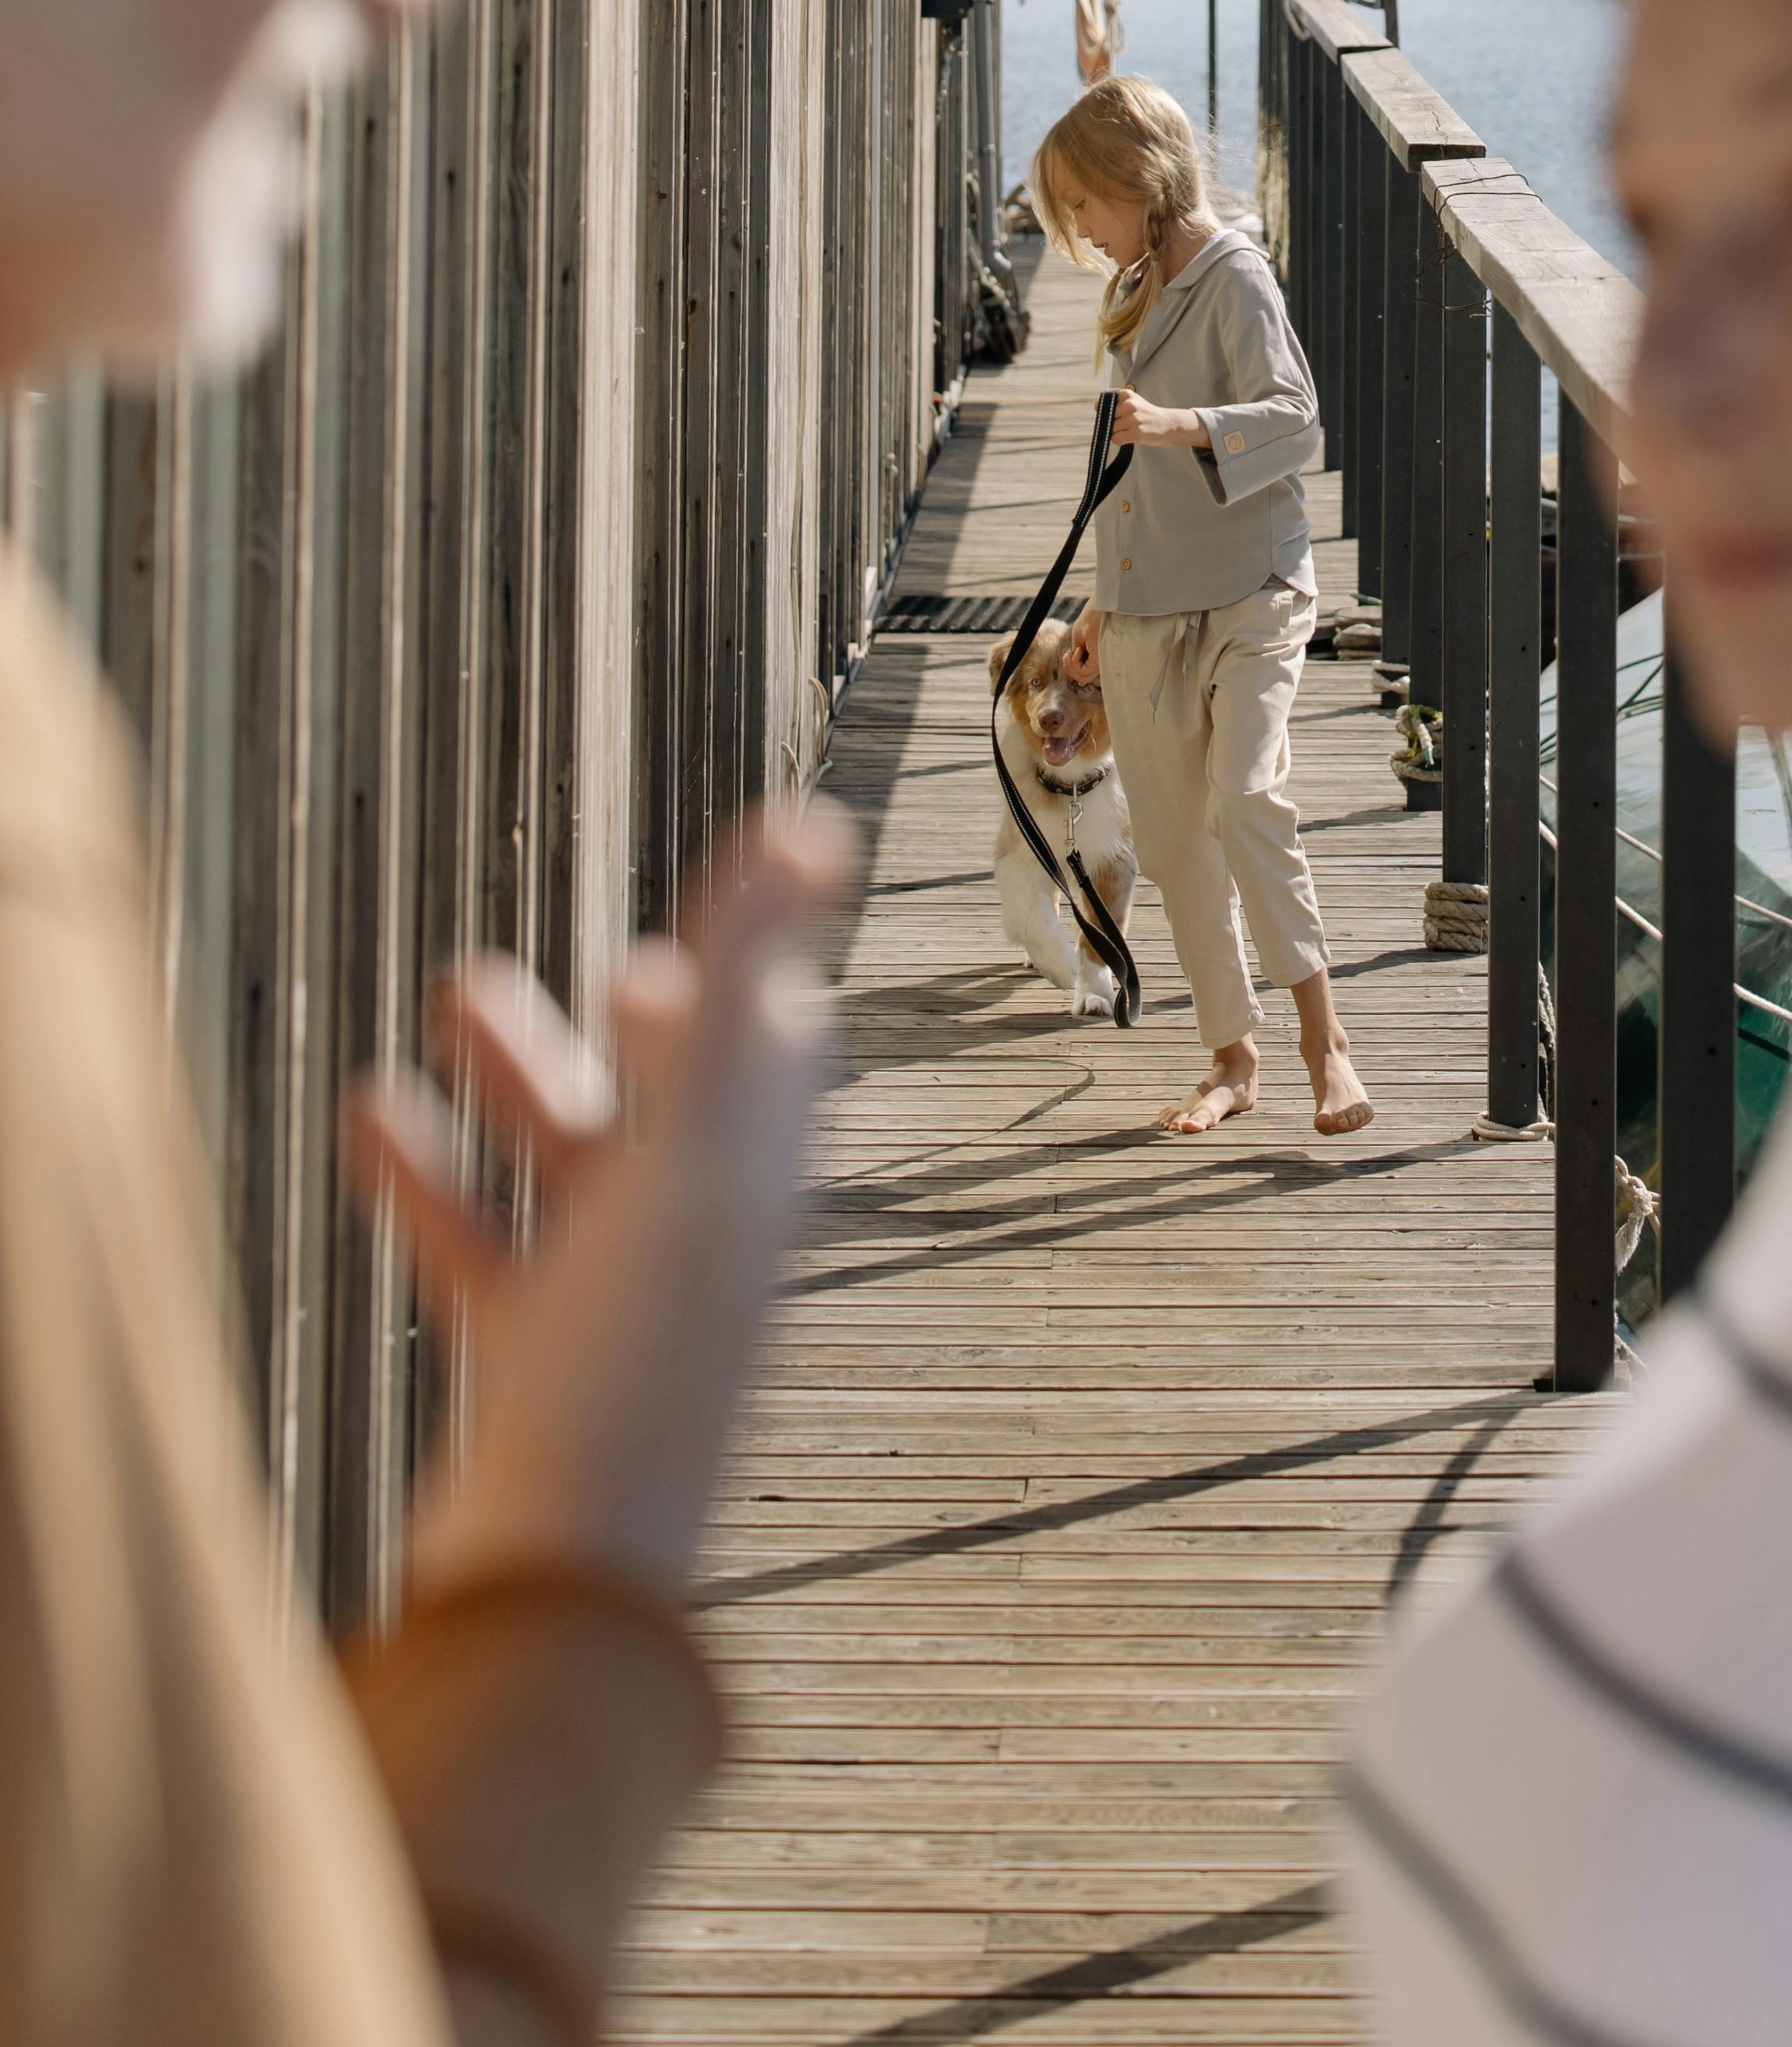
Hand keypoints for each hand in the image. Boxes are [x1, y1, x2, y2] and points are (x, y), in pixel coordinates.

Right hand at [343, 805, 851, 1602]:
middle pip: (685, 1104)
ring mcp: (618, 1309)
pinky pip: (484, 1251)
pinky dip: (434, 1176)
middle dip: (642, 1028)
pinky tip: (371, 1116)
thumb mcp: (696, 1133)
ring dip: (520, 1079)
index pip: (784, 1055)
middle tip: (618, 969)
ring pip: (575, 1166)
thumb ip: (743, 969)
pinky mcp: (531, 1371)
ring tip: (452, 998)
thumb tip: (811, 820)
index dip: (769, 978)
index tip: (766, 908)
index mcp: (763, 1184)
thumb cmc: (640, 1356)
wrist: (558, 1581)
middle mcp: (705, 1242)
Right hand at [1064, 606, 1102, 685]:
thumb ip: (1079, 653)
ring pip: (1082, 678)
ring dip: (1072, 666)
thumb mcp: (1080, 638)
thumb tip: (1074, 668)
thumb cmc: (1092, 618)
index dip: (1071, 668)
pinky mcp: (1100, 659)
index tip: (1069, 653)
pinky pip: (1084, 672)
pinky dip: (1075, 663)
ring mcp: (1100, 661)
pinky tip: (1078, 650)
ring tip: (1075, 651)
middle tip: (1070, 654)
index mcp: (1095, 656)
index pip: (1082, 674)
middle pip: (1081, 678)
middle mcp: (1099, 661)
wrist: (1101, 606)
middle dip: (1070, 669)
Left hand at [1111, 388, 1205, 449]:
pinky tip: (1131, 436)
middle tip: (1128, 424)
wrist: (1168, 424)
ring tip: (1131, 430)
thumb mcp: (1133, 401)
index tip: (1118, 414)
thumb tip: (1096, 406)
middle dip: (1113, 424)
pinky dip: (1120, 440)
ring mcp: (1133, 419)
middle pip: (1107, 419)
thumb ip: (1115, 402)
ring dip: (1118, 433)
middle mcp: (1130, 404)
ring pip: (1111, 430)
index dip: (1108, 413)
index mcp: (1127, 394)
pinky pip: (1116, 439)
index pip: (1103, 404)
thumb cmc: (1147, 414)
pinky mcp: (1136, 433)